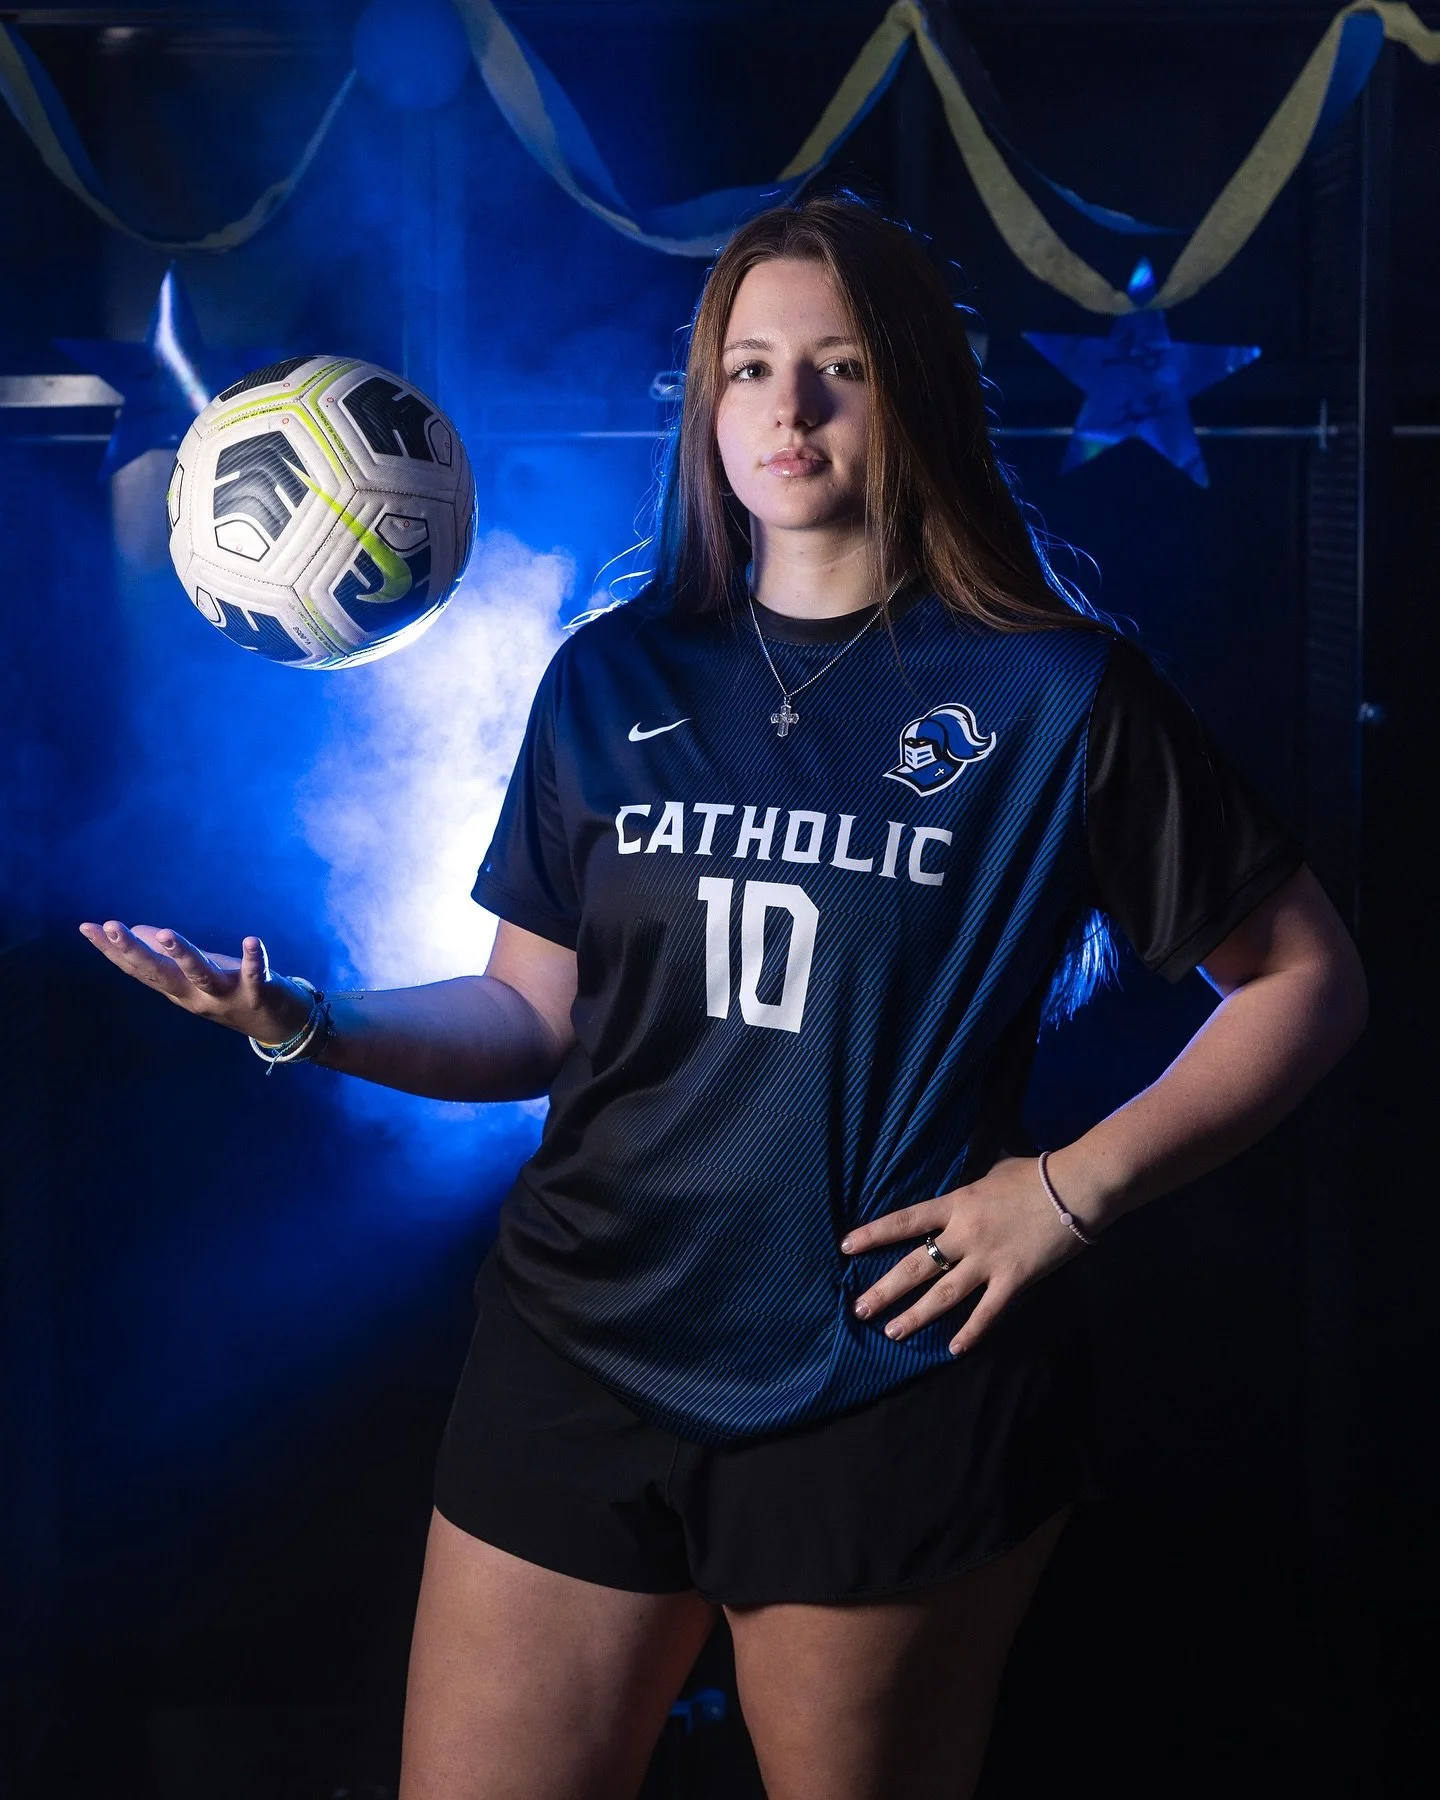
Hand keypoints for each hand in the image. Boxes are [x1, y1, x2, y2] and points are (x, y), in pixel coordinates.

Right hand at [78, 919, 312, 1044]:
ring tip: (168, 934)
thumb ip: (170, 956)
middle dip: (134, 950)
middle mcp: (197, 996)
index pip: (139, 969)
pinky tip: (252, 939)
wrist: (281, 1026)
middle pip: (160, 974)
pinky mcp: (258, 992)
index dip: (112, 950)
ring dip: (184, 955)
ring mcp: (226, 997)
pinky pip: (254, 974)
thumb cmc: (235, 992)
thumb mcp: (198, 973)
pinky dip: (254, 958)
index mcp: (179, 989)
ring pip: (201, 976)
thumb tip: (139, 931)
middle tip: (111, 926)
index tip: (87, 927)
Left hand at [839, 1153, 1084, 1354]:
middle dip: (885, 1289)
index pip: (905, 1221)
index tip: (846, 1247)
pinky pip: (987, 1311)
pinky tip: (953, 1348)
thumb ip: (971, 1186)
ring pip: (943, 1293)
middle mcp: (965, 1234)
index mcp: (956, 1203)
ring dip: (916, 1315)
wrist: (1076, 1188)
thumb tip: (963, 1187)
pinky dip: (970, 1331)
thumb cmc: (1035, 1174)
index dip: (873, 1234)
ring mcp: (988, 1259)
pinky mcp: (1014, 1279)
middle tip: (860, 1309)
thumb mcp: (992, 1171)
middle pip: (915, 1265)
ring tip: (891, 1332)